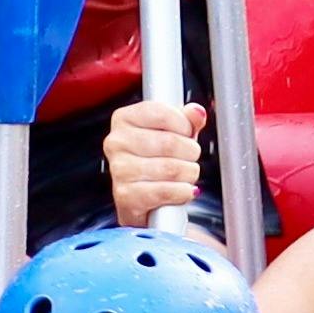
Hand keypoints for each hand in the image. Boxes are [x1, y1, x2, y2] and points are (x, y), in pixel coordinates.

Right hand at [100, 94, 209, 228]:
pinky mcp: (125, 196)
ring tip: (185, 174)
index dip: (184, 125)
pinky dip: (182, 192)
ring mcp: (119, 169)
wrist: (141, 200)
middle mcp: (116, 142)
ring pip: (171, 168)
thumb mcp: (174, 133)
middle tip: (189, 158)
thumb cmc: (156, 161)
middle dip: (190, 152)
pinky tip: (182, 190)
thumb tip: (197, 112)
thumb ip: (188, 120)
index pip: (161, 113)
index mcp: (124, 118)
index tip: (187, 133)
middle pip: (169, 142)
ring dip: (189, 173)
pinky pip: (165, 191)